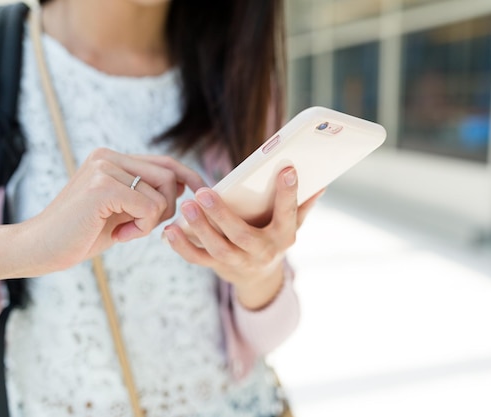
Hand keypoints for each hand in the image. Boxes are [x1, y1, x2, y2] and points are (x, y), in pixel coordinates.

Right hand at [7, 148, 204, 276]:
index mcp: (112, 158)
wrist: (42, 249)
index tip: (202, 192)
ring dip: (151, 222)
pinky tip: (119, 236)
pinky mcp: (102, 187)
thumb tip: (183, 186)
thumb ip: (146, 194)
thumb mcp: (122, 209)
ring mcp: (103, 169)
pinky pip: (149, 208)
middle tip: (142, 228)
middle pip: (168, 176)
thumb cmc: (83, 233)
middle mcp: (108, 156)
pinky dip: (142, 229)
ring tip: (126, 231)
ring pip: (161, 194)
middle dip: (167, 208)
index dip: (188, 177)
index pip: (164, 162)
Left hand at [163, 167, 322, 309]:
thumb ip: (302, 204)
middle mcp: (262, 252)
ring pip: (217, 248)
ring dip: (199, 228)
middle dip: (221, 215)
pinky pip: (198, 259)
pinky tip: (169, 230)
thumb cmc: (275, 239)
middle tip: (204, 192)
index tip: (287, 169)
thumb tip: (321, 184)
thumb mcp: (292, 224)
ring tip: (186, 206)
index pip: (288, 214)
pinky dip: (181, 247)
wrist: (261, 279)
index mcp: (283, 237)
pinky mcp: (219, 268)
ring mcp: (239, 263)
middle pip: (241, 235)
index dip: (288, 193)